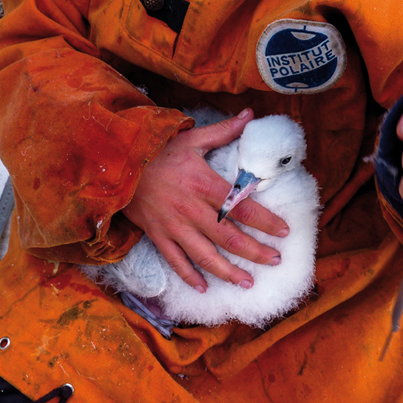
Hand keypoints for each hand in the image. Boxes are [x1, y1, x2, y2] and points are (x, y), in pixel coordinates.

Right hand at [121, 108, 288, 291]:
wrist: (118, 163)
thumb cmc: (159, 150)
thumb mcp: (191, 137)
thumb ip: (223, 131)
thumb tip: (249, 115)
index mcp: (203, 184)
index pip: (241, 207)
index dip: (266, 221)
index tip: (284, 231)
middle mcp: (191, 210)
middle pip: (229, 237)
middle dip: (255, 252)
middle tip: (276, 260)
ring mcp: (174, 226)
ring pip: (205, 256)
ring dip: (228, 272)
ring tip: (248, 283)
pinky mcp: (158, 235)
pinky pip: (175, 261)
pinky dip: (190, 277)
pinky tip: (205, 288)